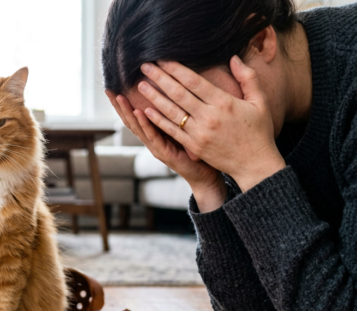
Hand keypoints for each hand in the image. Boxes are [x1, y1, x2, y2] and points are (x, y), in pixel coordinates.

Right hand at [106, 91, 226, 211]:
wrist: (204, 176)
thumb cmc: (196, 152)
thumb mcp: (183, 129)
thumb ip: (174, 114)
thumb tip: (174, 91)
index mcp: (153, 135)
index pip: (134, 116)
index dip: (123, 104)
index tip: (114, 87)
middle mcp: (151, 141)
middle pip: (130, 121)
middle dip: (118, 106)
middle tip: (109, 90)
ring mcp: (156, 147)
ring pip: (137, 127)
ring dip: (127, 111)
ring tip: (119, 97)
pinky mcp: (164, 153)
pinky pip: (153, 136)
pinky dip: (145, 124)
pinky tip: (139, 112)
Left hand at [137, 56, 284, 191]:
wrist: (255, 164)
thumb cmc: (259, 131)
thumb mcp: (260, 102)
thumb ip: (248, 78)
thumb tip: (234, 57)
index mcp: (224, 103)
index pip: (194, 81)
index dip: (176, 69)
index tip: (163, 59)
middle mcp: (209, 117)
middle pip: (179, 94)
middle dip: (160, 78)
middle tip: (145, 66)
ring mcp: (199, 133)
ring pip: (171, 111)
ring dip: (154, 97)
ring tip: (141, 85)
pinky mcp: (193, 146)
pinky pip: (172, 131)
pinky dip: (158, 120)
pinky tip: (146, 110)